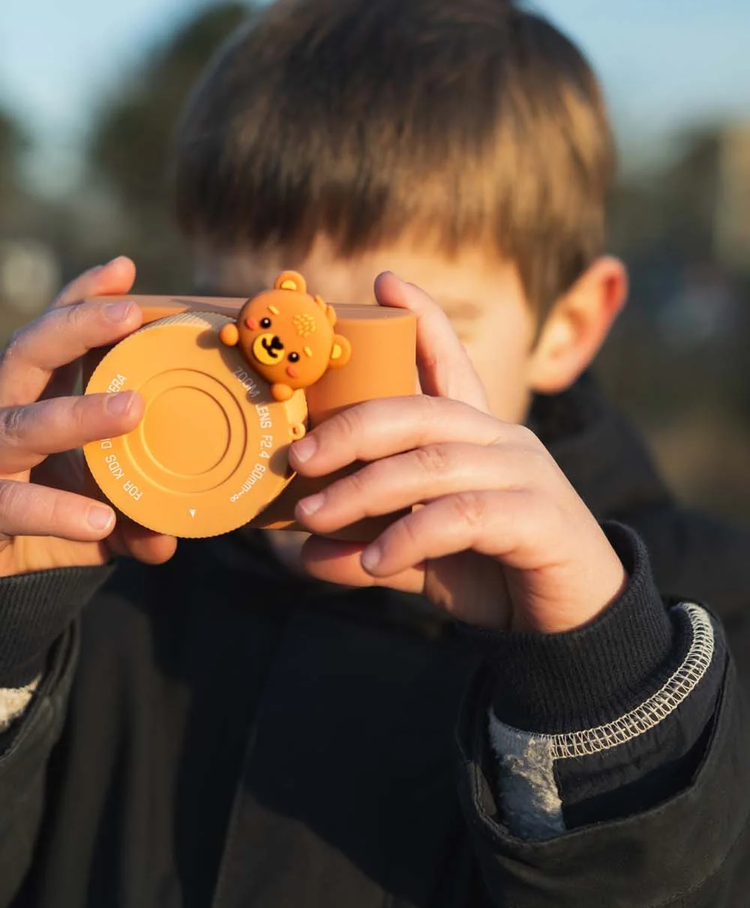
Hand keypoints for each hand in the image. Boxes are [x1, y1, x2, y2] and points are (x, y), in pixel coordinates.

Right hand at [0, 256, 176, 577]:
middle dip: (75, 327)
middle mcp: (2, 416)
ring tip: (132, 409)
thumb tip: (166, 540)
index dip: (80, 299)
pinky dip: (55, 510)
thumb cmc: (36, 524)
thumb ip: (132, 519)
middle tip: (128, 315)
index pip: (52, 337)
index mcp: (32, 399)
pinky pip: (12, 504)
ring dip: (75, 414)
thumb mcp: (93, 516)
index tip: (124, 271)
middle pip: (26, 352)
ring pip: (20, 424)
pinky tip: (98, 520)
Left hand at [291, 273, 624, 632]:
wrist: (573, 624)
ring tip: (313, 517)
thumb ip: (370, 544)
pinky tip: (373, 562)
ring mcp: (526, 474)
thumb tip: (303, 551)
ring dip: (364, 490)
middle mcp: (503, 441)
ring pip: (432, 464)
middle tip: (297, 457)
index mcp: (477, 436)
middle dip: (351, 428)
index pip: (450, 364)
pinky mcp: (540, 518)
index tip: (384, 283)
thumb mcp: (423, 556)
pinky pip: (462, 517)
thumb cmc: (496, 572)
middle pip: (420, 412)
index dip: (422, 320)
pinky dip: (409, 537)